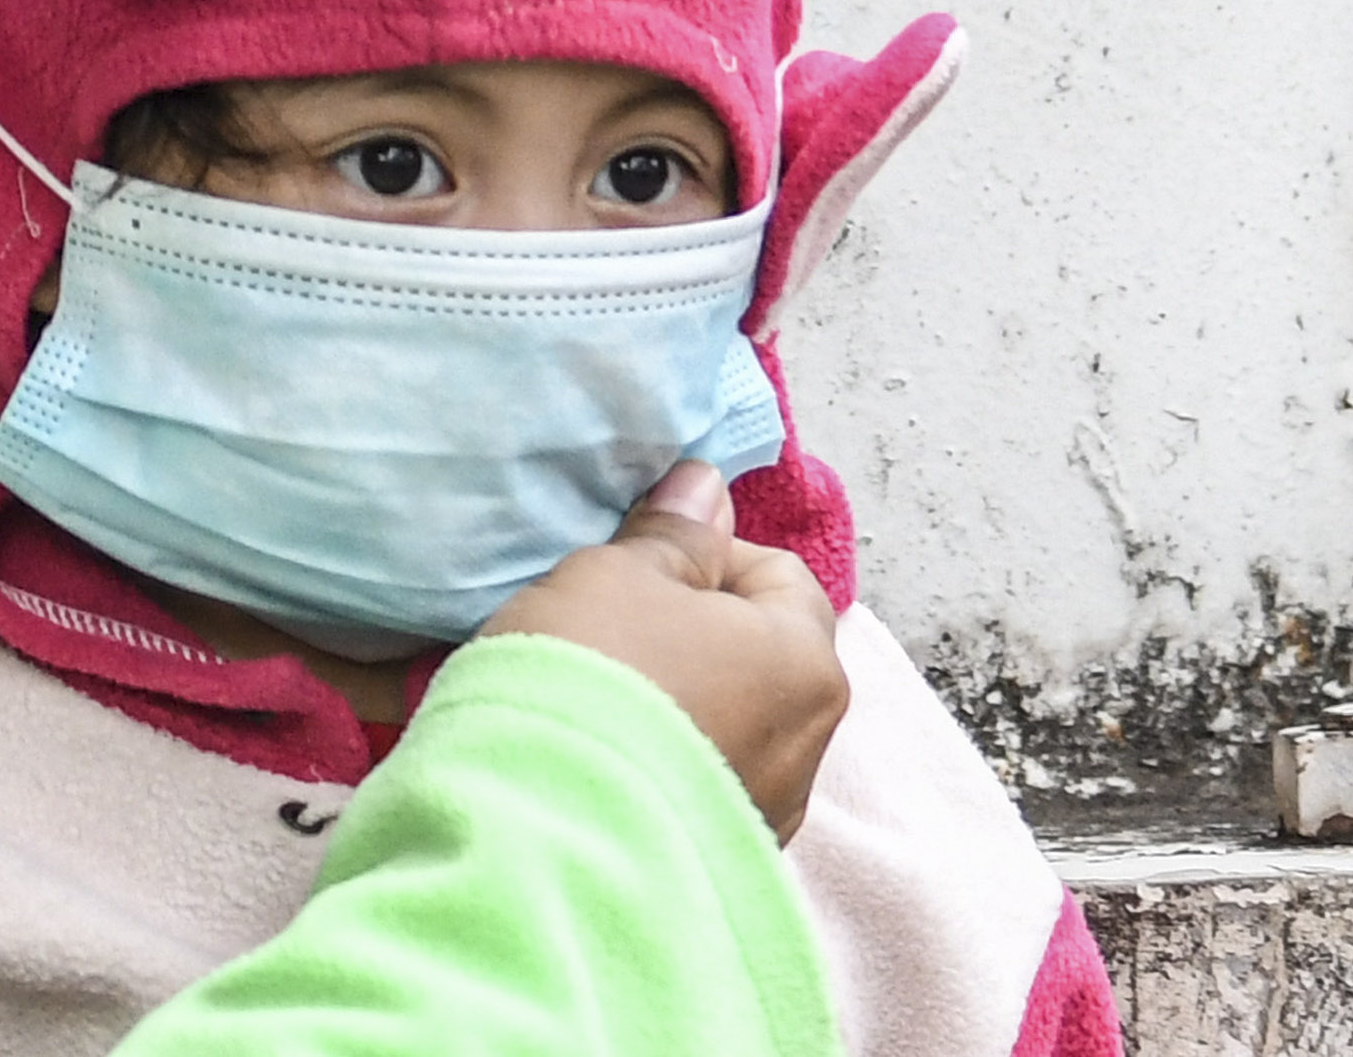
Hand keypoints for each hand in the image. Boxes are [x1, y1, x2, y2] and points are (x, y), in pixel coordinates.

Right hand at [480, 462, 848, 842]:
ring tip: (581, 700)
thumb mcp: (618, 574)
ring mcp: (764, 815)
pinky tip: (585, 758)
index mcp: (804, 661)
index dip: (701, 554)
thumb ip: (672, 533)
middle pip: (748, 654)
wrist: (544, 838)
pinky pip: (685, 784)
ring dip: (663, 701)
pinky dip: (646, 763)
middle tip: (597, 627)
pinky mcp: (715, 865)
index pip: (776, 572)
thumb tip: (708, 488)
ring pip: (717, 723)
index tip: (629, 567)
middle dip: (679, 632)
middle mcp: (808, 747)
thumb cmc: (592, 678)